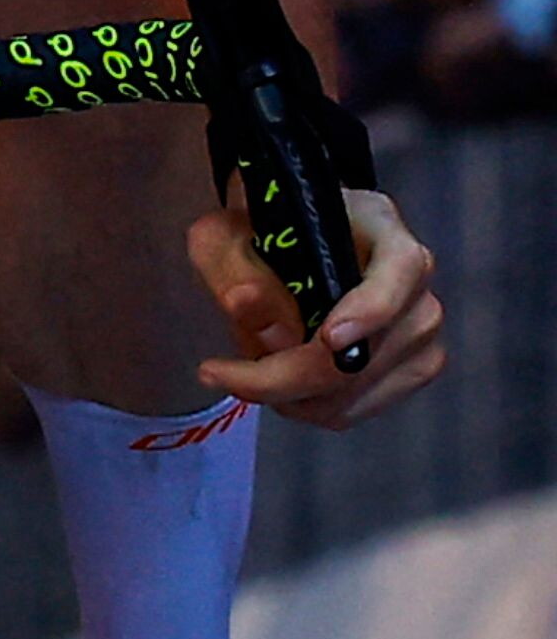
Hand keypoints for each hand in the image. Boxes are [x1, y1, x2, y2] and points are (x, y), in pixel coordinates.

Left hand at [188, 180, 442, 425]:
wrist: (280, 250)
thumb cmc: (257, 234)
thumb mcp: (223, 235)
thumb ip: (232, 268)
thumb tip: (255, 314)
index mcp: (380, 228)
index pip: (402, 267)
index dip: (371, 309)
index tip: (328, 338)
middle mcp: (414, 282)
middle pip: (371, 351)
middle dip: (287, 375)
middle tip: (220, 372)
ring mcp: (418, 331)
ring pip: (357, 391)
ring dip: (291, 395)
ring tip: (247, 369)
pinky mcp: (406, 370)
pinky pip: (353, 410)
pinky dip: (306, 406)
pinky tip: (277, 383)